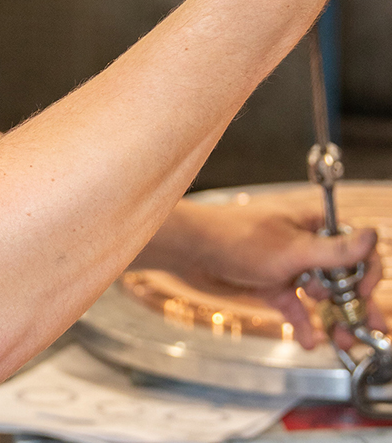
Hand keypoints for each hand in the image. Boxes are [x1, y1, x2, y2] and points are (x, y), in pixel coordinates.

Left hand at [154, 191, 382, 348]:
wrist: (192, 250)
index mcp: (311, 225)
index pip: (353, 246)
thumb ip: (335, 250)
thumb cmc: (236, 237)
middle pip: (341, 275)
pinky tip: (310, 341)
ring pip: (321, 294)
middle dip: (356, 302)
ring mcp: (288, 265)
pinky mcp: (272, 284)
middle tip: (370, 327)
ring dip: (334, 318)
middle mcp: (303, 244)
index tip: (364, 291)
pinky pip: (296, 307)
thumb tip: (373, 236)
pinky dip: (305, 324)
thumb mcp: (293, 249)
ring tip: (342, 339)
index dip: (364, 270)